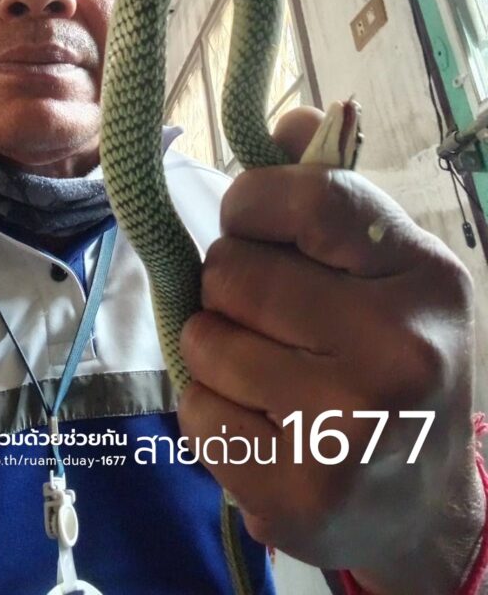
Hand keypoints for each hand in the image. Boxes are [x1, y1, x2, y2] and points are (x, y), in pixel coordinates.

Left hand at [178, 107, 483, 594]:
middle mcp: (399, 349)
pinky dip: (212, 413)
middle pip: (231, 271)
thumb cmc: (391, 359)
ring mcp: (351, 428)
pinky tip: (263, 428)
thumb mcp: (386, 269)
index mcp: (423, 276)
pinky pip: (196, 413)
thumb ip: (328, 189)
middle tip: (267, 317)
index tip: (247, 223)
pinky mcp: (302, 495)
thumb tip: (288, 119)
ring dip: (215, 351)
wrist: (422, 502)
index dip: (249, 202)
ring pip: (203, 341)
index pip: (306, 197)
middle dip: (228, 288)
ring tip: (267, 375)